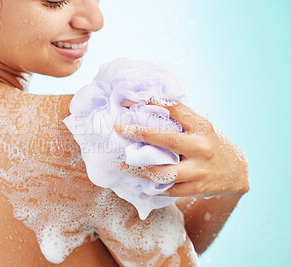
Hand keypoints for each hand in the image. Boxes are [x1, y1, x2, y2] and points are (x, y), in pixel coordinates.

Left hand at [114, 99, 249, 197]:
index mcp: (202, 127)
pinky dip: (152, 185)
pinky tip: (139, 182)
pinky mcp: (197, 188)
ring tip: (123, 165)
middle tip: (118, 129)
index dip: (149, 102)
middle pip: (165, 139)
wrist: (238, 173)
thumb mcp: (203, 128)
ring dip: (140, 169)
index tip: (126, 101)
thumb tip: (148, 106)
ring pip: (163, 171)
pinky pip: (168, 188)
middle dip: (139, 133)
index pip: (174, 108)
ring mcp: (199, 170)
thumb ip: (181, 121)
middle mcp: (201, 147)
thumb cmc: (212, 145)